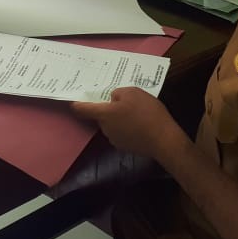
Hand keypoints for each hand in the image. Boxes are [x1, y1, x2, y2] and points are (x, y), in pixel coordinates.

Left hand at [71, 88, 186, 160]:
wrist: (164, 140)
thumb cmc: (146, 113)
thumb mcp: (132, 92)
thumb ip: (117, 93)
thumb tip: (112, 99)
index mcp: (104, 114)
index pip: (82, 109)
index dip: (76, 103)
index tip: (73, 99)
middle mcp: (105, 128)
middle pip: (100, 115)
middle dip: (107, 108)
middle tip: (120, 99)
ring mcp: (115, 139)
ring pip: (112, 124)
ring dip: (118, 117)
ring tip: (135, 111)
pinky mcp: (126, 146)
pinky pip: (122, 132)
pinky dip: (127, 127)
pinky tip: (141, 123)